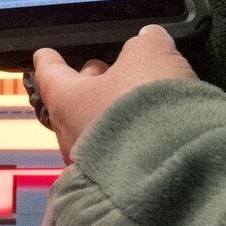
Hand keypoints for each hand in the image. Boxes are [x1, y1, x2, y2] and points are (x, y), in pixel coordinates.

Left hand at [32, 25, 199, 162]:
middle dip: (91, 84)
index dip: (51, 60)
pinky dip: (133, 140)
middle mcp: (71, 135)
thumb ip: (145, 44)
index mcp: (66, 99)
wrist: (180, 168)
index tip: (46, 54)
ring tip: (139, 102)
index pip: (49, 73)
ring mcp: (93, 165)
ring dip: (115, 114)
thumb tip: (148, 41)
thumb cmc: (150, 110)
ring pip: (97, 129)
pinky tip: (155, 133)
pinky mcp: (120, 184)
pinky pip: (120, 155)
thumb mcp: (150, 56)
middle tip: (108, 70)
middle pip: (74, 101)